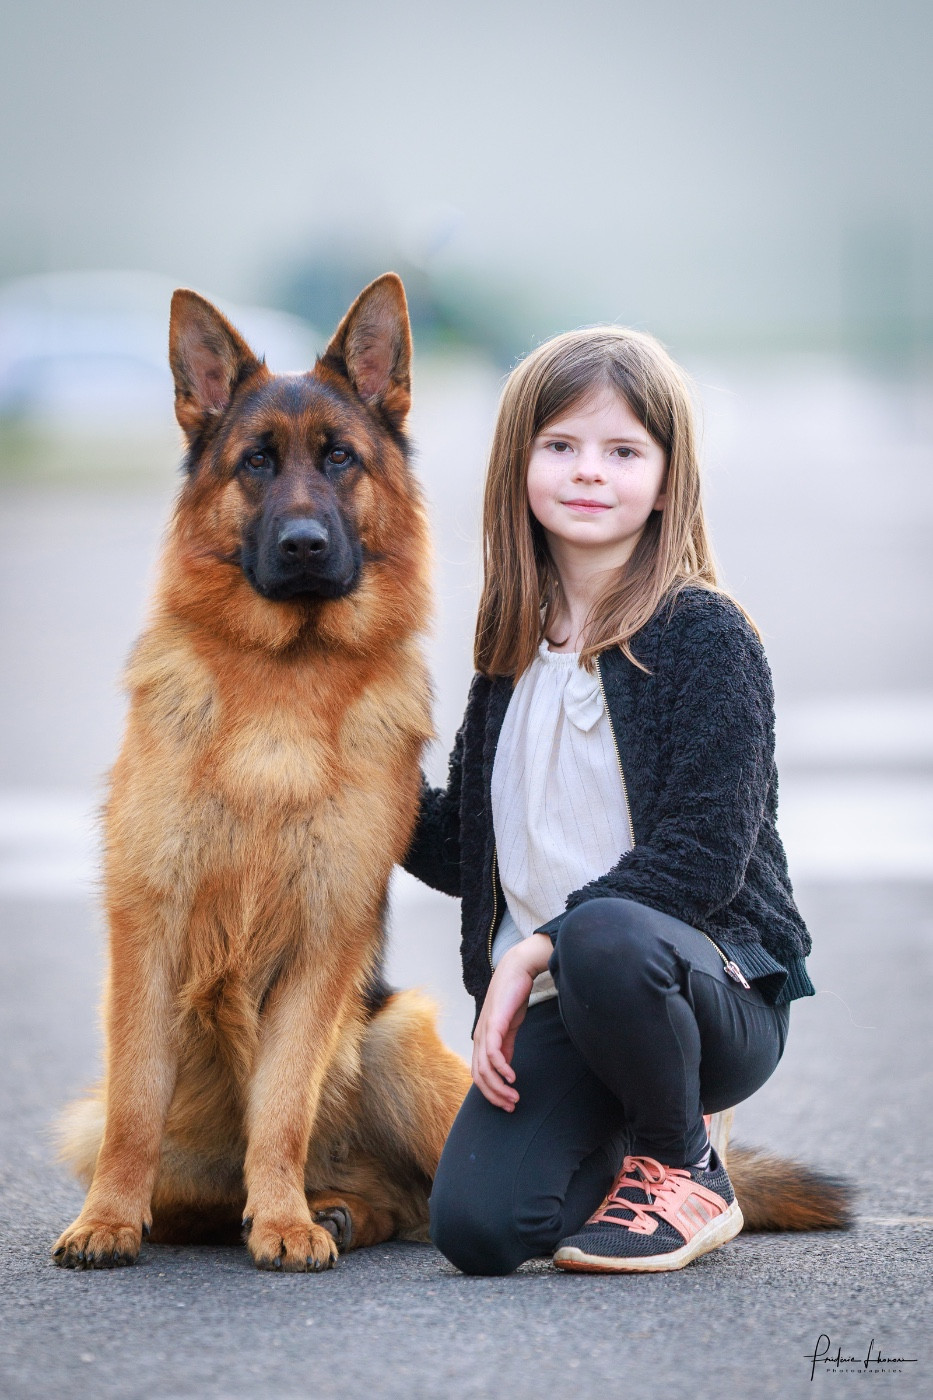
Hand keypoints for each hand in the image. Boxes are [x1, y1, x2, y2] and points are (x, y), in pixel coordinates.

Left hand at [471, 934, 552, 1110]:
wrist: (517, 970)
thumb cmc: (512, 996)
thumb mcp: (509, 1027)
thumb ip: (505, 1046)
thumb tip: (505, 1067)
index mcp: (482, 1039)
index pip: (480, 1074)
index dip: (491, 1092)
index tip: (507, 1104)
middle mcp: (479, 1037)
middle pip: (479, 1076)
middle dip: (494, 1096)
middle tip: (511, 1106)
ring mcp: (484, 1030)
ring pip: (484, 1069)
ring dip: (498, 1087)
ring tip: (513, 1097)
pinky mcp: (494, 1023)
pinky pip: (493, 1053)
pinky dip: (502, 1069)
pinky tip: (512, 1077)